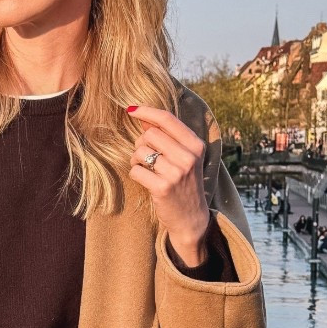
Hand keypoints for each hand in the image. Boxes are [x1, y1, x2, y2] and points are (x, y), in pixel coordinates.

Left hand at [127, 105, 210, 265]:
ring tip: (146, 169)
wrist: (191, 218)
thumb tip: (144, 117)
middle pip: (150, 134)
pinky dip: (135, 174)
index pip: (167, 119)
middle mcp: (188, 157)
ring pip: (141, 152)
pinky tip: (145, 180)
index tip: (130, 109)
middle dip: (141, 143)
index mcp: (196, 145)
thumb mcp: (184, 158)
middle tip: (145, 156)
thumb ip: (167, 137)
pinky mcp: (162, 188)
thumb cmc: (185, 184)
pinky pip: (136, 170)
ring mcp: (176, 173)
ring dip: (136, 159)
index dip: (146, 111)